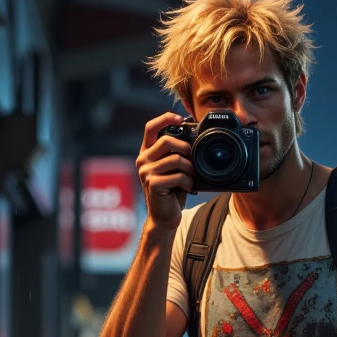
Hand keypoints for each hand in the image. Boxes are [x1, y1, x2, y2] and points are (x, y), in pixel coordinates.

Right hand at [136, 112, 195, 231]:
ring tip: (192, 176)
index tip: (180, 118)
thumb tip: (192, 138)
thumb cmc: (171, 193)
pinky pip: (178, 176)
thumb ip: (175, 153)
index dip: (165, 119)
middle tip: (193, 159)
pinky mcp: (153, 184)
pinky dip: (189, 182)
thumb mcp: (172, 169)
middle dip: (185, 148)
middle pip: (167, 141)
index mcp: (146, 153)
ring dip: (190, 168)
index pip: (151, 127)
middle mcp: (142, 160)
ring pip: (176, 159)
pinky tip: (188, 188)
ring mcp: (146, 172)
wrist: (164, 218)